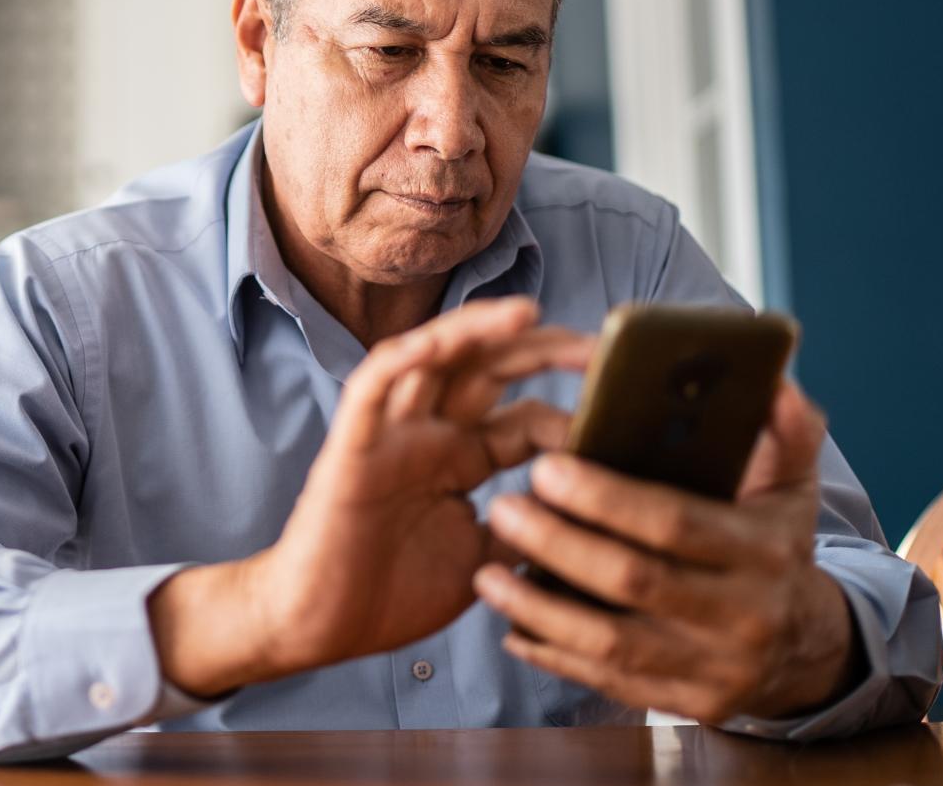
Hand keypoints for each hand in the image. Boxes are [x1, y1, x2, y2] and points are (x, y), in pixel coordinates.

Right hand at [148, 296, 592, 695]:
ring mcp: (391, 435)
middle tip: (599, 348)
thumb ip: (526, 527)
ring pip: (434, 359)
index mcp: (462, 460)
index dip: (573, 410)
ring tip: (529, 314)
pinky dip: (404, 358)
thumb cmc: (390, 595)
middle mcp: (430, 434)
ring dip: (477, 331)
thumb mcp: (484, 561)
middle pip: (488, 370)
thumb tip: (591, 513)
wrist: (319, 627)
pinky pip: (373, 386)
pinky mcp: (353, 445)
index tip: (624, 414)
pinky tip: (440, 341)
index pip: (526, 416)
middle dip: (542, 351)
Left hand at [473, 381, 862, 721]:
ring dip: (539, 608)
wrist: (807, 649)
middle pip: (633, 581)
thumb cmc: (777, 549)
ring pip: (611, 642)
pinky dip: (554, 654)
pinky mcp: (687, 704)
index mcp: (763, 552)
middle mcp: (742, 614)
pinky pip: (608, 683)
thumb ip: (785, 430)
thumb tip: (772, 379)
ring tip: (486, 573)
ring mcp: (714, 668)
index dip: (606, 498)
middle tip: (502, 508)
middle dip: (558, 544)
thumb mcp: (792, 488)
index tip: (545, 467)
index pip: (675, 523)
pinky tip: (510, 627)